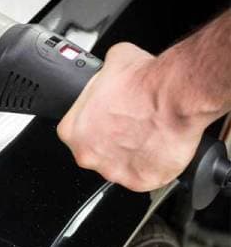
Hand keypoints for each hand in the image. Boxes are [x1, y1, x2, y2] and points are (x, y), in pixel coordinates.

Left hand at [57, 42, 207, 191]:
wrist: (174, 96)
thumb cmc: (142, 82)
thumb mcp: (110, 65)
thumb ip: (100, 79)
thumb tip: (107, 76)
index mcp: (72, 130)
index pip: (77, 132)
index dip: (95, 123)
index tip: (108, 118)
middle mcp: (88, 155)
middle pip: (96, 151)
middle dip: (111, 141)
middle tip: (130, 125)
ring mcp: (114, 171)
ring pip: (119, 165)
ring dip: (130, 154)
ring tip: (147, 134)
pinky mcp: (140, 181)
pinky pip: (144, 176)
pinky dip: (152, 165)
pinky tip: (158, 147)